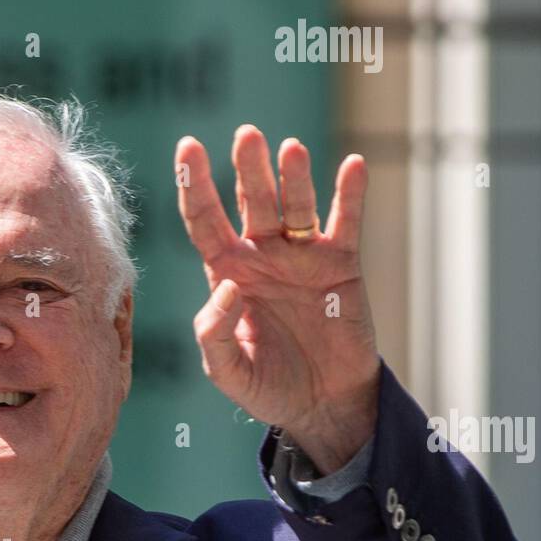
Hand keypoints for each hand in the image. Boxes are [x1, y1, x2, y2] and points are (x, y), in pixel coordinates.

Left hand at [176, 126, 380, 474]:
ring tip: (290, 149)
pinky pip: (345, 222)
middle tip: (247, 135)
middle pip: (250, 201)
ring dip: (294, 176)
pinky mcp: (341, 265)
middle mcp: (263, 256)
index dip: (195, 185)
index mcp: (228, 273)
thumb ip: (215, 333)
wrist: (322, 405)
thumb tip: (230, 284)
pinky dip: (349, 194)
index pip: (205, 220)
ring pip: (296, 205)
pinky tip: (352, 165)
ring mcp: (303, 257)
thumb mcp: (229, 371)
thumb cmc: (268, 388)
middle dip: (248, 168)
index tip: (188, 146)